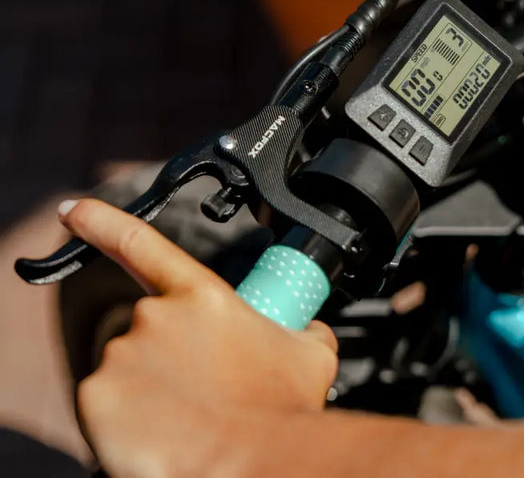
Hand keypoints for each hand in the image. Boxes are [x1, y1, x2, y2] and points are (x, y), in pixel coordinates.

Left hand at [58, 199, 337, 477]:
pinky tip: (168, 431)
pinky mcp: (98, 400)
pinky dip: (132, 417)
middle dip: (174, 351)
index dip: (100, 220)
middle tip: (208, 383)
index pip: (140, 243)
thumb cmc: (281, 412)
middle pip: (152, 327)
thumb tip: (304, 328)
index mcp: (202, 296)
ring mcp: (121, 357)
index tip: (72, 210)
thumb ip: (301, 326)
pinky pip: (110, 403)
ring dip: (156, 385)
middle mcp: (154, 316)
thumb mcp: (311, 352)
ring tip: (195, 415)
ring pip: (131, 367)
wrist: (255, 464)